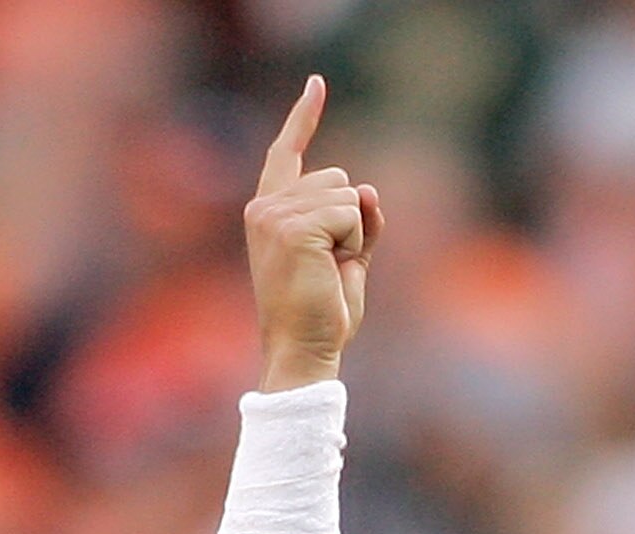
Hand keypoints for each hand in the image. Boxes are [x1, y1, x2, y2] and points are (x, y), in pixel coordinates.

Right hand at [244, 77, 381, 389]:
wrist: (304, 349)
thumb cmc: (322, 315)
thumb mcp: (348, 262)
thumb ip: (359, 225)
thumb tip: (369, 190)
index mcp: (270, 210)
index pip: (288, 152)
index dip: (304, 117)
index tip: (317, 83)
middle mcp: (266, 206)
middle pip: (337, 179)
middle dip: (350, 221)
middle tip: (328, 267)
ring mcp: (275, 214)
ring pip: (346, 196)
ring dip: (352, 236)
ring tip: (326, 271)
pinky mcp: (293, 226)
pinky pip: (349, 215)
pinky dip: (353, 243)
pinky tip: (330, 269)